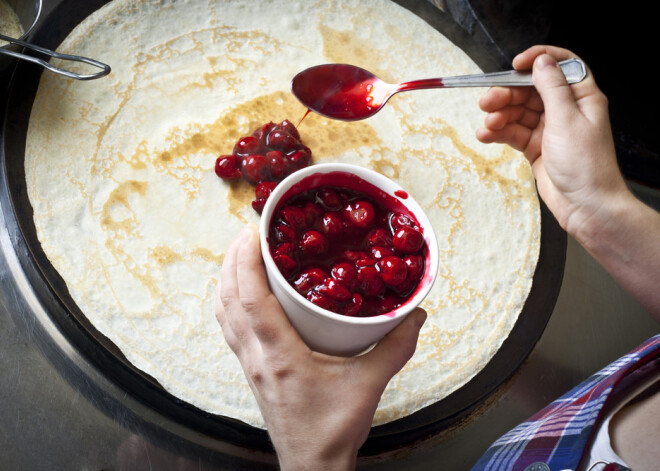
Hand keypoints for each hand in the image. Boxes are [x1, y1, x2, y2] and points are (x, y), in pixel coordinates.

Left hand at [215, 224, 426, 469]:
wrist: (312, 464)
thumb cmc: (333, 429)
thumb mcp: (370, 385)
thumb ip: (395, 347)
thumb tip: (416, 314)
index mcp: (281, 355)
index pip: (252, 300)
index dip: (245, 261)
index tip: (252, 232)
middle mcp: (257, 357)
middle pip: (228, 299)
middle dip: (231, 259)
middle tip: (247, 232)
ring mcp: (249, 364)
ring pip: (223, 313)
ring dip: (226, 278)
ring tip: (239, 253)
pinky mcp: (250, 370)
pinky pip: (229, 327)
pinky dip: (229, 301)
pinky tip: (241, 292)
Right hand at [476, 45, 628, 237]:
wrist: (586, 206)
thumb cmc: (587, 166)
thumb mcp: (567, 120)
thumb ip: (552, 88)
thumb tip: (542, 63)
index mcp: (581, 98)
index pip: (561, 66)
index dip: (539, 60)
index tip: (517, 63)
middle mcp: (565, 111)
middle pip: (530, 91)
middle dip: (507, 94)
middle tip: (487, 101)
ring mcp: (549, 129)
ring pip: (518, 112)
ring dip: (499, 115)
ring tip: (487, 125)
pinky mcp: (535, 148)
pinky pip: (513, 133)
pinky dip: (498, 133)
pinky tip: (486, 135)